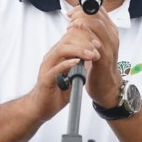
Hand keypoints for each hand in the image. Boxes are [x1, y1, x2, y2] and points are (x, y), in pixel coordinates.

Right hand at [25, 7, 103, 121]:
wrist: (42, 107)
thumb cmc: (58, 90)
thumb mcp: (76, 73)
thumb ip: (83, 63)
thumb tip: (97, 54)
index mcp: (59, 53)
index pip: (72, 35)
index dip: (86, 35)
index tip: (99, 41)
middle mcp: (52, 57)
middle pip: (67, 38)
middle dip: (85, 40)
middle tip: (98, 47)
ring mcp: (47, 67)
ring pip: (61, 49)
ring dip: (79, 50)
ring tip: (92, 55)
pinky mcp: (45, 79)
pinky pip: (54, 68)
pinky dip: (67, 63)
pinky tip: (77, 62)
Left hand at [65, 6, 121, 108]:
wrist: (107, 86)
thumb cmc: (100, 66)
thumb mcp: (97, 45)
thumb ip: (91, 32)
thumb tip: (76, 19)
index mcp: (110, 31)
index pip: (99, 11)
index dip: (84, 7)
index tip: (72, 12)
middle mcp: (112, 36)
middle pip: (98, 15)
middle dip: (81, 13)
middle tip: (70, 18)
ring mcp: (110, 47)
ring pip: (98, 25)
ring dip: (82, 22)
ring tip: (71, 25)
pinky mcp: (104, 58)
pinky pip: (96, 42)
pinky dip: (85, 35)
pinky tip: (75, 33)